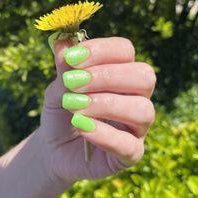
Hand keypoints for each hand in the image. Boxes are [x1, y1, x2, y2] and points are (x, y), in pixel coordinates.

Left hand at [39, 37, 155, 183]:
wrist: (54, 148)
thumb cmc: (62, 111)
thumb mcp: (57, 88)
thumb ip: (63, 69)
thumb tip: (63, 43)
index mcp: (121, 72)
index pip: (125, 50)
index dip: (101, 50)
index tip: (72, 58)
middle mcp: (136, 96)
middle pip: (144, 76)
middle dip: (107, 76)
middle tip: (73, 83)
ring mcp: (138, 127)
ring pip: (142, 110)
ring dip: (105, 104)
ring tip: (74, 107)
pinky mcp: (132, 153)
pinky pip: (129, 144)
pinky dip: (104, 134)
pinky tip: (80, 126)